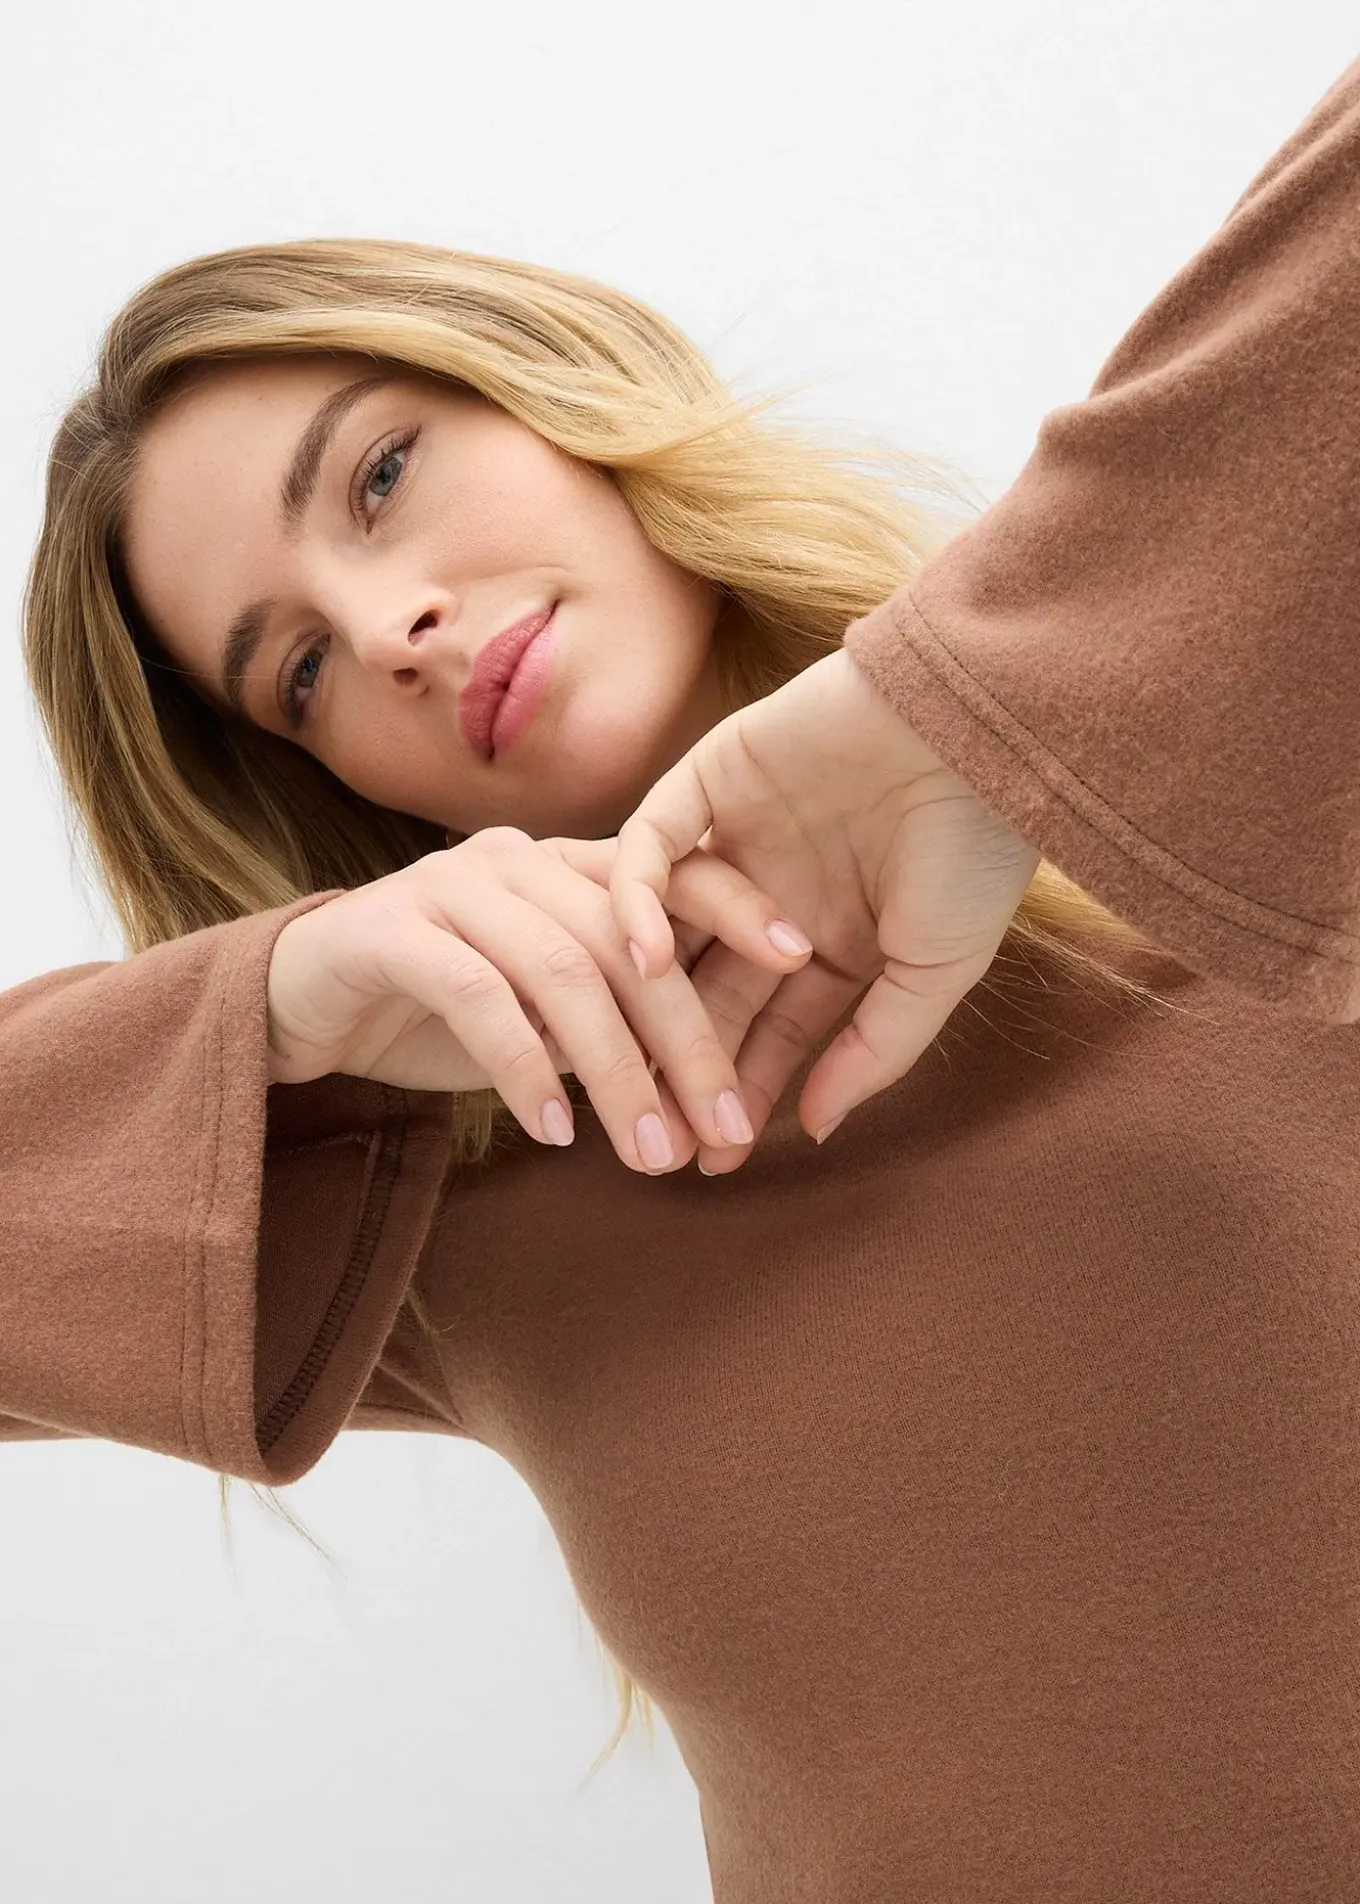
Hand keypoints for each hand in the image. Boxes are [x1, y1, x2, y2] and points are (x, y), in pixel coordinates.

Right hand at [266, 826, 811, 1174]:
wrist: (301, 999)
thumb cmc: (438, 1008)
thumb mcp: (541, 1014)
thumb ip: (612, 1028)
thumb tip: (708, 1104)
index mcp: (566, 866)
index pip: (670, 871)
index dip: (738, 907)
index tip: (803, 961)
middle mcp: (517, 862)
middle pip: (628, 939)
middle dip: (687, 1039)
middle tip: (726, 1126)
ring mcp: (451, 887)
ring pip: (563, 969)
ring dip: (616, 1071)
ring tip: (649, 1154)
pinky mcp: (391, 930)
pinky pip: (477, 996)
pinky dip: (524, 1067)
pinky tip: (552, 1130)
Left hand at [610, 648, 1040, 1164]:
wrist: (979, 731)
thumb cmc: (978, 852)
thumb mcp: (938, 970)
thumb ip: (874, 1049)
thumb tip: (814, 1127)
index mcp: (833, 939)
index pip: (770, 1029)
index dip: (740, 1089)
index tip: (710, 1157)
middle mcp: (776, 893)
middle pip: (706, 991)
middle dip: (680, 1061)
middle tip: (648, 1127)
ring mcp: (739, 836)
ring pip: (666, 925)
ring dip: (645, 991)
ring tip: (629, 1057)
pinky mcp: (709, 778)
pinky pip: (651, 846)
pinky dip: (639, 898)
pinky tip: (647, 958)